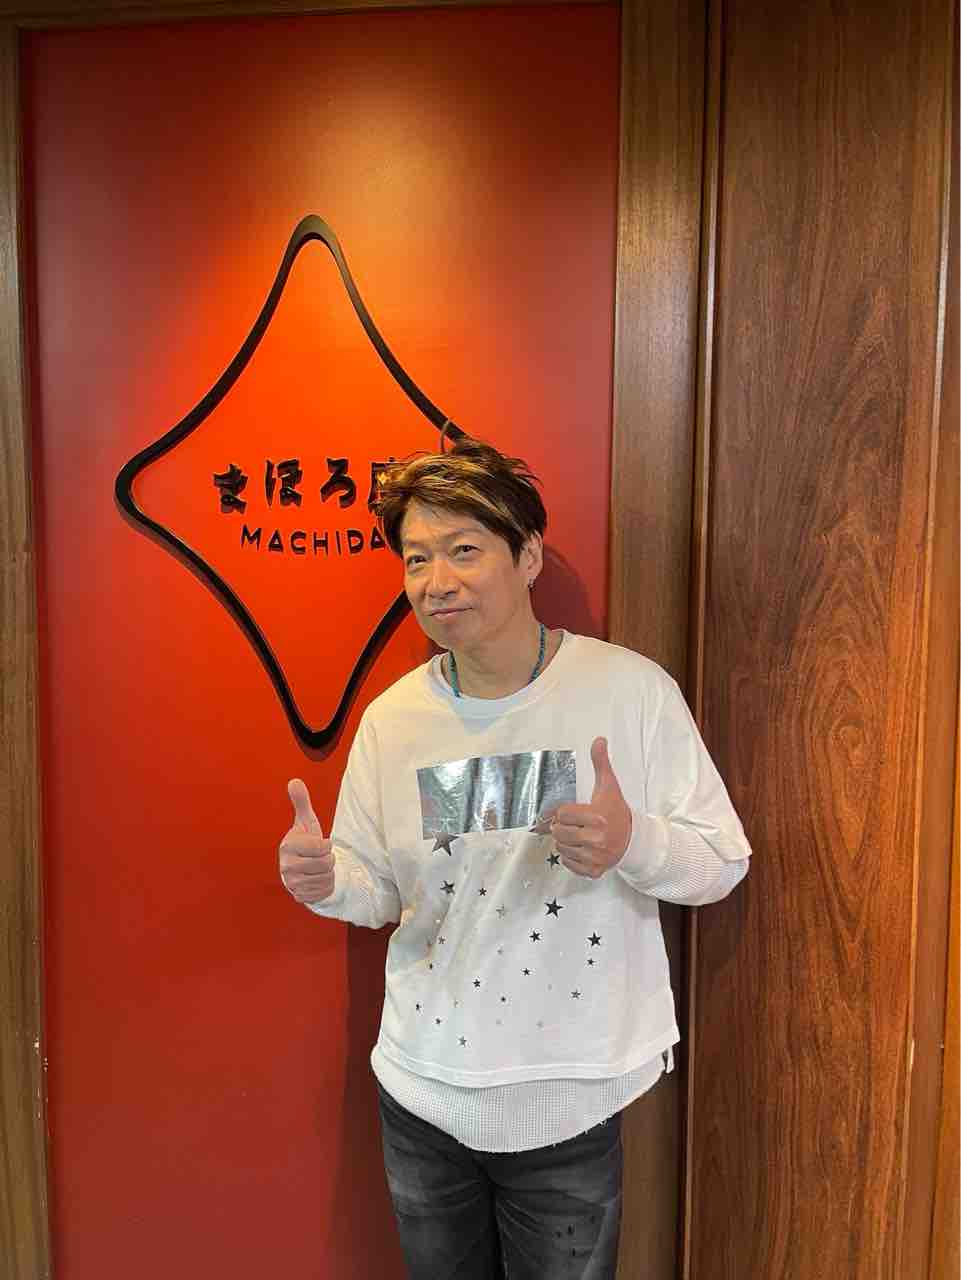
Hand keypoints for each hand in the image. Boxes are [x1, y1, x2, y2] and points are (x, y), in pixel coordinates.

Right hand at [279, 779, 335, 903]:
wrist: (302, 868)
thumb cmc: (306, 842)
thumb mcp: (306, 822)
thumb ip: (302, 802)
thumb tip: (294, 781)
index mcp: (288, 846)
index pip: (322, 846)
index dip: (326, 844)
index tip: (318, 844)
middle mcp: (287, 866)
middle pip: (326, 863)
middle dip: (329, 859)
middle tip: (320, 857)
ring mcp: (292, 883)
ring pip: (326, 877)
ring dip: (328, 873)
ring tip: (318, 868)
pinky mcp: (299, 896)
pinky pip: (324, 891)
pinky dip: (326, 886)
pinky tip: (317, 880)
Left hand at [550, 738, 632, 878]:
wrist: (633, 838)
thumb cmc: (616, 811)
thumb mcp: (608, 786)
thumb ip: (601, 763)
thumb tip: (599, 740)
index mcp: (598, 818)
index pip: (563, 814)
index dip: (564, 812)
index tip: (572, 811)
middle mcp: (597, 839)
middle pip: (559, 832)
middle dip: (561, 827)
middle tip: (571, 824)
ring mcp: (596, 857)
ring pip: (562, 849)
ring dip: (565, 842)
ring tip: (577, 836)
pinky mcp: (594, 870)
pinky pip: (570, 865)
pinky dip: (571, 858)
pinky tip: (580, 849)